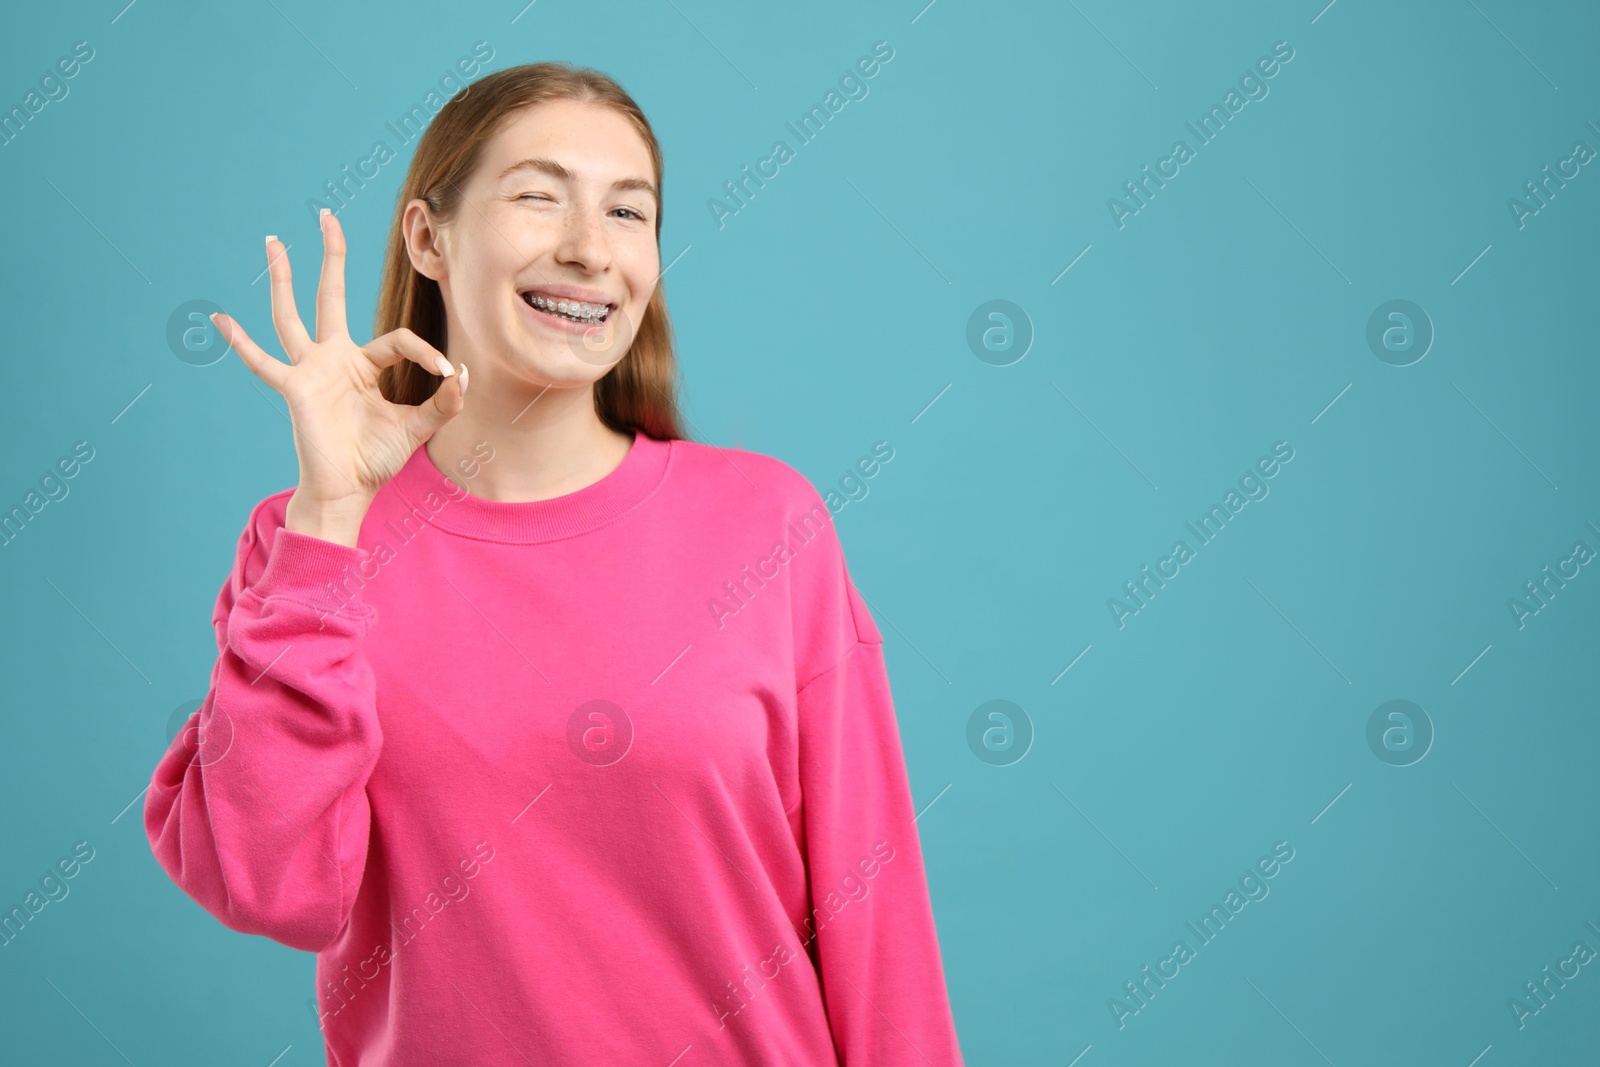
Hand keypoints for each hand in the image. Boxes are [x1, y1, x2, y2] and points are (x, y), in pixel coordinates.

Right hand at [213, 210, 466, 524]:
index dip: (426, 353)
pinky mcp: (294, 389)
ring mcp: (310, 370)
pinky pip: (263, 363)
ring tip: (274, 241)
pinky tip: (219, 319)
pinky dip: (241, 343)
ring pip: (291, 315)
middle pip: (330, 296)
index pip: (398, 340)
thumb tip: (460, 373)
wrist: (349, 490)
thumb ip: (443, 403)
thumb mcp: (418, 427)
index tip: (447, 374)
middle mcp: (334, 359)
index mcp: (365, 365)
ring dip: (283, 278)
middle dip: (331, 257)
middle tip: (327, 217)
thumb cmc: (377, 459)